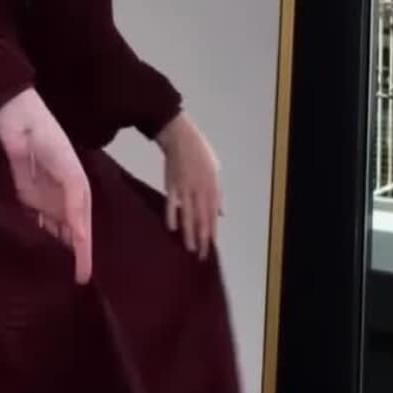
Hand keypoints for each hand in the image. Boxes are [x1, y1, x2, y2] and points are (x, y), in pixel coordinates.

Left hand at [0, 89, 92, 283]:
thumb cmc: (48, 140)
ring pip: (49, 233)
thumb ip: (73, 202)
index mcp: (79, 193)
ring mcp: (42, 201)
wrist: (16, 120)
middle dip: (69, 258)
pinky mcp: (21, 198)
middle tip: (67, 287)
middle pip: (67, 236)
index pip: (82, 231)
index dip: (83, 254)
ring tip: (50, 279)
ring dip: (50, 252)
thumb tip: (78, 236)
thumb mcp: (68, 170)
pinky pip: (28, 223)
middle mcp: (62, 201)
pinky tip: (29, 256)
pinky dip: (30, 238)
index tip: (83, 279)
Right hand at [158, 112, 221, 258]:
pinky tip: (172, 229)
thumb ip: (218, 194)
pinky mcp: (171, 184)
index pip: (213, 214)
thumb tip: (221, 213)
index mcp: (212, 186)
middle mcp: (200, 189)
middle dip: (202, 238)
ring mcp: (185, 188)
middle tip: (200, 254)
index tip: (211, 247)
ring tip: (189, 248)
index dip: (212, 232)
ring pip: (187, 215)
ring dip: (188, 233)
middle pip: (202, 218)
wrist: (180, 137)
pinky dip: (171, 216)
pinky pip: (171, 203)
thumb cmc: (199, 152)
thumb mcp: (216, 170)